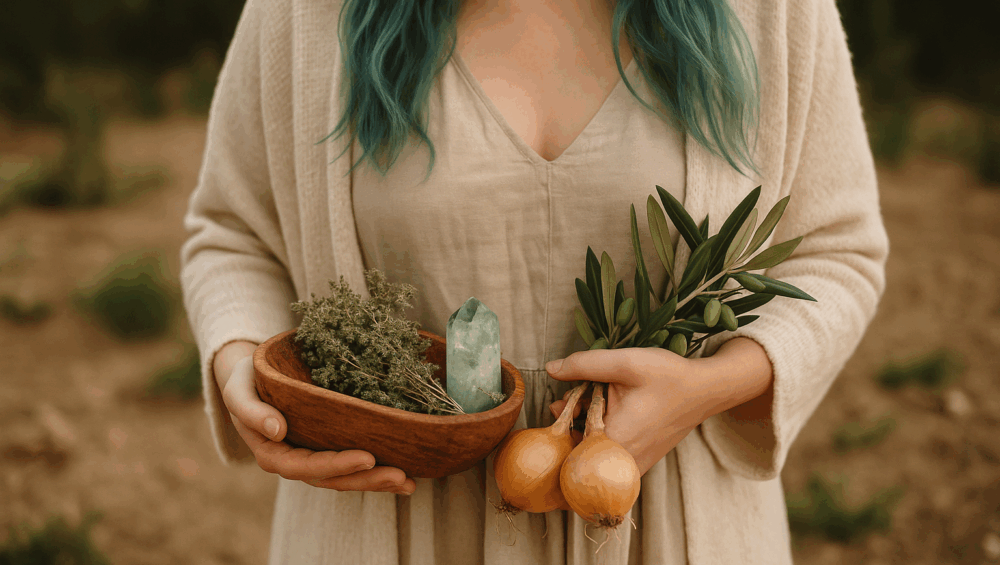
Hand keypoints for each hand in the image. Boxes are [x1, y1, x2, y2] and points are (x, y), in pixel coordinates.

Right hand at [215, 342, 415, 494]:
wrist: (252, 378)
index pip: (306, 466)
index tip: (367, 458)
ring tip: (409, 481)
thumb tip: (277, 430)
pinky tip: (406, 475)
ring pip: (347, 477)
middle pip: (333, 479)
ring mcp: (314, 457)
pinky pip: (353, 466)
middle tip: (400, 475)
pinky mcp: (329, 449)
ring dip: (378, 481)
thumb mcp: (238, 391)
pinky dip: (377, 471)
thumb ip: (252, 412)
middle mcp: (296, 461)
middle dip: (367, 480)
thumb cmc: (245, 382)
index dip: (336, 465)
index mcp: (273, 454)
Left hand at [546, 338, 772, 474]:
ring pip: (592, 456)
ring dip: (584, 430)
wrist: (705, 390)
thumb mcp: (624, 362)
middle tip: (577, 396)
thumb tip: (551, 368)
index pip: (566, 450)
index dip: (557, 426)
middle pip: (576, 453)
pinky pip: (608, 457)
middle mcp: (623, 461)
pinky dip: (600, 437)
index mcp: (615, 440)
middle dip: (569, 425)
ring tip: (594, 401)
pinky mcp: (640, 463)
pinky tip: (607, 413)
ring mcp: (633, 466)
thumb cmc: (668, 376)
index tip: (562, 402)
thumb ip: (584, 365)